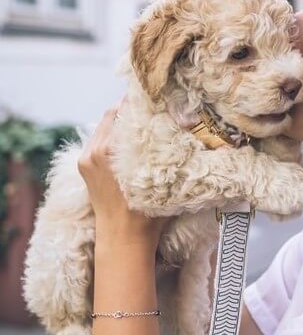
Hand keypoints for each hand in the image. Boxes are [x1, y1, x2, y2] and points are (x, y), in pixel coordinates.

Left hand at [77, 99, 170, 245]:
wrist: (123, 239)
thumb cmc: (148, 214)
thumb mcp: (163, 179)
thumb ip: (168, 153)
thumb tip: (187, 130)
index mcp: (111, 151)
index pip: (124, 111)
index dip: (141, 100)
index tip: (158, 96)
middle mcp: (95, 150)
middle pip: (113, 114)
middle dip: (133, 108)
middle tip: (154, 105)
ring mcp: (86, 157)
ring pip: (105, 125)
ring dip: (122, 120)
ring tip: (143, 120)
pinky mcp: (84, 164)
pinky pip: (99, 138)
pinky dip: (113, 133)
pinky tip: (130, 138)